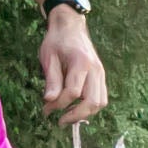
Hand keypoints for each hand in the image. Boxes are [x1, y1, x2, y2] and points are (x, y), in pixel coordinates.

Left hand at [40, 10, 106, 125]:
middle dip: (76, 115)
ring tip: (68, 116)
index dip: (58, 105)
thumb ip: (51, 80)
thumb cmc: (56, 41)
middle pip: (93, 101)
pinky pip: (101, 97)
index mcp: (81, 62)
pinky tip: (75, 107)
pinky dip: (90, 106)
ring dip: (85, 113)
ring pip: (101, 102)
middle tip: (60, 121)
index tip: (46, 110)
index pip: (72, 92)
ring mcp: (101, 72)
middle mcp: (95, 69)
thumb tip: (50, 101)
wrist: (70, 26)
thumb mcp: (48, 57)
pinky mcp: (100, 76)